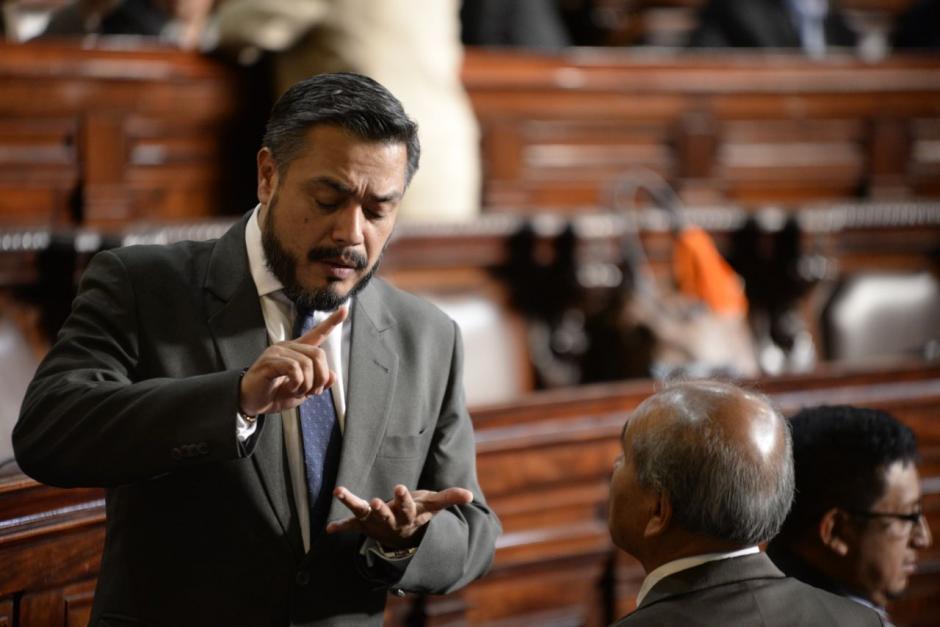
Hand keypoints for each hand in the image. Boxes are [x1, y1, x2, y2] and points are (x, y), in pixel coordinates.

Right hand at [238, 307, 346, 416]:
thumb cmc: (274, 393)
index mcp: (298, 351)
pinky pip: (294, 368)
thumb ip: (318, 383)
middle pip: (319, 355)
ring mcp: (278, 352)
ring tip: (298, 392)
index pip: (317, 333)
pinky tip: (291, 388)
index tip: (344, 310)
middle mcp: (288, 347)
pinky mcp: (270, 361)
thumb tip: (333, 376)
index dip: (331, 322)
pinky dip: (298, 382)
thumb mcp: (302, 391)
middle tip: (313, 392)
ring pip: (307, 363)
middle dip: (321, 378)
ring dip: (308, 384)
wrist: (250, 402)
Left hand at [326, 484, 473, 548]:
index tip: (399, 488)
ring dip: (352, 505)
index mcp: (408, 515)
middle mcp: (390, 521)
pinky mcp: (362, 524)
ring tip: (339, 491)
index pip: (407, 507)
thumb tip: (469, 495)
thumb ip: (449, 498)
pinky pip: (350, 526)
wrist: (403, 539)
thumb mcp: (432, 505)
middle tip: (374, 502)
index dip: (404, 498)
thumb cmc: (418, 514)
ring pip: (363, 514)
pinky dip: (340, 527)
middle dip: (380, 509)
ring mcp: (375, 523)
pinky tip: (329, 529)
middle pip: (385, 515)